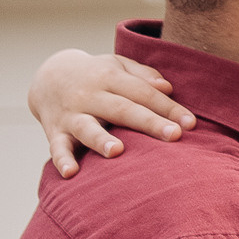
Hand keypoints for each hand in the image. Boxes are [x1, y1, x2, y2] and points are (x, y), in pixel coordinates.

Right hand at [28, 49, 196, 176]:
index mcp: (110, 77)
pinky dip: (62, 160)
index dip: (168, 108)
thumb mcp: (117, 65)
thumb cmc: (97, 75)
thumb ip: (142, 75)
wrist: (47, 76)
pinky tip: (71, 173)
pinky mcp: (54, 131)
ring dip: (101, 140)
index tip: (190, 124)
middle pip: (122, 109)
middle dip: (149, 123)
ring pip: (87, 127)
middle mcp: (90, 95)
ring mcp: (71, 114)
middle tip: (174, 135)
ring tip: (117, 151)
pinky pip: (57, 147)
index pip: (143, 92)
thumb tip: (167, 87)